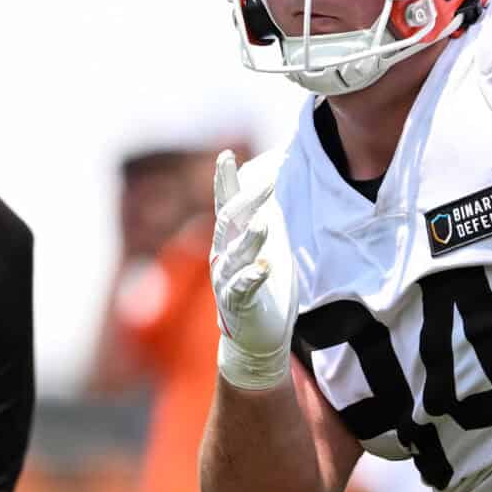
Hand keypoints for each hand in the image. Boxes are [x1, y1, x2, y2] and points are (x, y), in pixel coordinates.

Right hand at [210, 148, 293, 390]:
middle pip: (228, 222)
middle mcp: (222, 256)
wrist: (257, 336)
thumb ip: (261, 218)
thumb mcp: (263, 248)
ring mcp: (226, 280)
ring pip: (233, 255)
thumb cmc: (262, 288)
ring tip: (263, 224)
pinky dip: (251, 277)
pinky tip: (262, 268)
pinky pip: (241, 289)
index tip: (227, 155)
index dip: (224, 180)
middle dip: (246, 202)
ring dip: (249, 239)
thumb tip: (268, 182)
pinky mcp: (237, 305)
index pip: (224, 204)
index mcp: (229, 240)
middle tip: (268, 185)